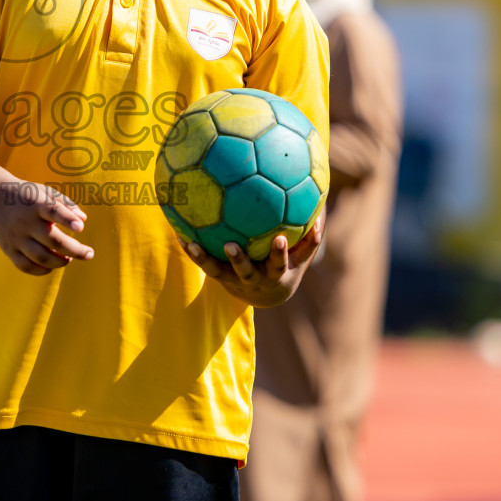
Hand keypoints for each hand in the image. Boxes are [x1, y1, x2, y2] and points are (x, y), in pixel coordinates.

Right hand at [0, 183, 93, 275]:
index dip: (67, 219)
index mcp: (36, 203)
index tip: (80, 228)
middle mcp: (25, 221)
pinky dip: (41, 270)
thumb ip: (65, 204)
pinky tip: (52, 267)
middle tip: (89, 254)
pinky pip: (25, 266)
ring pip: (40, 256)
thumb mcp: (44, 192)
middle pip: (52, 239)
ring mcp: (16, 237)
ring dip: (59, 262)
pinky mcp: (8, 249)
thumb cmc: (27, 196)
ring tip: (69, 259)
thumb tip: (83, 219)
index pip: (53, 211)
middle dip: (74, 250)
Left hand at [182, 215, 323, 307]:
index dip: (280, 253)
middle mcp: (254, 279)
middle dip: (240, 261)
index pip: (281, 263)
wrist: (268, 297)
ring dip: (204, 258)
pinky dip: (192, 250)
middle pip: (246, 272)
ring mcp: (235, 280)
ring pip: (217, 271)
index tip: (281, 239)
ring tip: (190, 243)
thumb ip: (311, 233)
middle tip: (232, 246)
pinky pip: (204, 263)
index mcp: (276, 273)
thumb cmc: (288, 266)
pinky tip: (179, 233)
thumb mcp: (302, 255)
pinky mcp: (219, 278)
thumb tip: (322, 203)